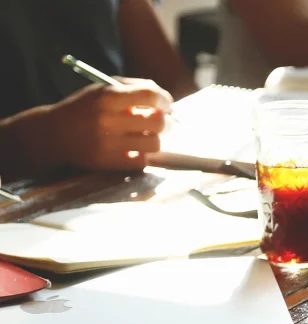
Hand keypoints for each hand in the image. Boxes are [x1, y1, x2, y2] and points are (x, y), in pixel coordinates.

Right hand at [15, 79, 171, 171]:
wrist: (52, 134)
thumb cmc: (84, 108)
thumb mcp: (102, 89)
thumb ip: (133, 88)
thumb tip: (165, 100)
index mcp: (107, 97)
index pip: (150, 96)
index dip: (165, 100)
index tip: (167, 105)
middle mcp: (107, 120)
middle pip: (157, 122)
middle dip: (166, 122)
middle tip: (162, 122)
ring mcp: (106, 144)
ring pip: (154, 144)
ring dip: (155, 140)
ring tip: (147, 136)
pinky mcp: (106, 163)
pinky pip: (141, 161)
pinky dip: (142, 155)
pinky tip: (135, 149)